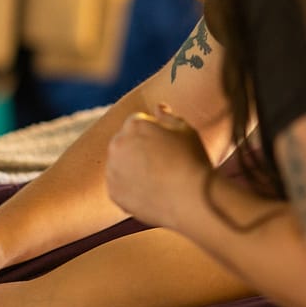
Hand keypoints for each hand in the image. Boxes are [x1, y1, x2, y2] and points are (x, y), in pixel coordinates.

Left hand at [106, 104, 211, 227]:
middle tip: (162, 164)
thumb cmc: (192, 160)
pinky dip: (131, 189)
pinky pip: (119, 187)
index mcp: (134, 124)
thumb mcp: (185, 130)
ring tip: (158, 180)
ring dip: (132, 169)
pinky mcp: (113, 192)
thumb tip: (158, 107)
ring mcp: (113, 169)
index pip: (136, 123)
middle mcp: (117, 144)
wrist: (191, 198)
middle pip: (124, 142)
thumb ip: (168, 116)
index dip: (153, 134)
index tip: (166, 147)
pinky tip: (151, 193)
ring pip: (120, 165)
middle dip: (138, 150)